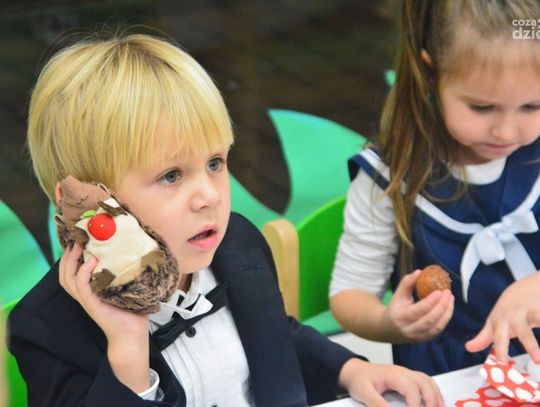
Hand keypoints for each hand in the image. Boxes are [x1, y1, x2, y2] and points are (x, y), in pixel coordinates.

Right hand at [59, 244, 149, 391]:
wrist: (132, 336)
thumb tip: (139, 252)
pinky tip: (92, 260)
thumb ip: (126, 273)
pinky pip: (82, 286)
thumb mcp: (127, 288)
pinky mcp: (93, 305)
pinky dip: (84, 272)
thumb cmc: (133, 312)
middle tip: (76, 240)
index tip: (78, 240)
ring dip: (72, 261)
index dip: (70, 257)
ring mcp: (87, 300)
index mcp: (90, 291)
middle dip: (67, 256)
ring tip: (81, 246)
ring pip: (68, 279)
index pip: (71, 272)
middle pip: (65, 274)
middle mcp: (85, 295)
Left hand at [339, 358, 443, 406]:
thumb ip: (375, 403)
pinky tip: (436, 403)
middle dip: (431, 399)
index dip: (416, 404)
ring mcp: (406, 373)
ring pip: (427, 381)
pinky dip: (433, 392)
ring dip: (436, 395)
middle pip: (423, 382)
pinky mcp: (408, 377)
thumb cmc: (359, 380)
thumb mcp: (363, 392)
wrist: (355, 370)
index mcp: (392, 374)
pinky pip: (425, 381)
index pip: (410, 387)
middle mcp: (402, 371)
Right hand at [383, 270, 453, 341]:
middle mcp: (409, 330)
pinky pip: (439, 329)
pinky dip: (446, 318)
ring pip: (437, 327)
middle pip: (430, 320)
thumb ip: (407, 283)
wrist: (389, 329)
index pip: (418, 311)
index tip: (439, 291)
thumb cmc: (395, 308)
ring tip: (451, 299)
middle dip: (442, 306)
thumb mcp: (397, 295)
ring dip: (447, 312)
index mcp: (400, 318)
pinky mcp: (426, 339)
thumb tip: (419, 272)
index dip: (430, 302)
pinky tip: (448, 307)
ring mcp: (418, 337)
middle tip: (448, 293)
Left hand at [465, 272, 539, 363]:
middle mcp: (516, 316)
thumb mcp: (494, 321)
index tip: (503, 362)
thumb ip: (484, 337)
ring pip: (539, 319)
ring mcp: (531, 310)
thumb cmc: (507, 309)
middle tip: (538, 361)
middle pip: (523, 331)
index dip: (500, 349)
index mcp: (502, 321)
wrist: (524, 287)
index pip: (499, 337)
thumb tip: (468, 348)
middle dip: (530, 345)